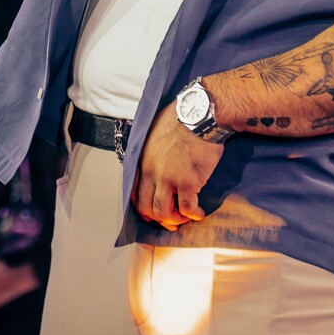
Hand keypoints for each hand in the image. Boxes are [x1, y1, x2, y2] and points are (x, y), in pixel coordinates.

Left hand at [133, 101, 224, 228]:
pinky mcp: (188, 183)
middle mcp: (152, 173)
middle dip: (158, 218)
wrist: (200, 115)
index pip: (134, 193)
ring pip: (163, 212)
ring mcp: (169, 179)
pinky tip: (199, 213)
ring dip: (174, 219)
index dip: (143, 206)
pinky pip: (186, 208)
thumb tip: (156, 155)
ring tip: (184, 217)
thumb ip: (152, 148)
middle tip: (170, 220)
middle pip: (147, 207)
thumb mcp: (155, 130)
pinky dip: (193, 214)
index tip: (152, 211)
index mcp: (143, 160)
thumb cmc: (181, 117)